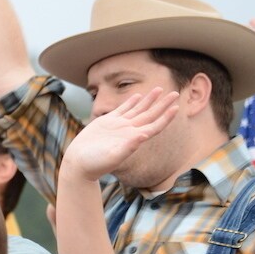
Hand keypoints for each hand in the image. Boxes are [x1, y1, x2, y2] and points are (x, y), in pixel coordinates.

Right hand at [62, 87, 178, 184]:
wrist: (78, 163)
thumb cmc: (95, 164)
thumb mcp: (113, 156)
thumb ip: (129, 146)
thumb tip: (145, 134)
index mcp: (133, 138)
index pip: (155, 125)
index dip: (166, 117)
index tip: (176, 107)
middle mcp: (129, 131)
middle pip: (150, 115)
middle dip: (162, 104)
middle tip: (175, 93)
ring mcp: (118, 126)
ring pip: (138, 110)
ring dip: (149, 100)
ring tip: (159, 89)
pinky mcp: (106, 122)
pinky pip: (122, 110)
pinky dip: (131, 102)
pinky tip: (137, 96)